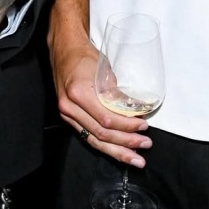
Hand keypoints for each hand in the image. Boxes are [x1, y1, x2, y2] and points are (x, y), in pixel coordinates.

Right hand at [51, 36, 151, 167]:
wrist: (64, 50)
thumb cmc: (85, 57)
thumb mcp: (105, 71)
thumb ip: (117, 94)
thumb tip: (136, 111)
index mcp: (79, 92)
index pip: (106, 118)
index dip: (127, 126)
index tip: (143, 125)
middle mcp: (70, 107)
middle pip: (101, 133)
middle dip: (125, 143)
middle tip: (144, 146)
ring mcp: (67, 114)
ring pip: (94, 140)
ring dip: (116, 151)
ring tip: (134, 158)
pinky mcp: (69, 118)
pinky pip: (88, 137)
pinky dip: (105, 145)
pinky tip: (118, 151)